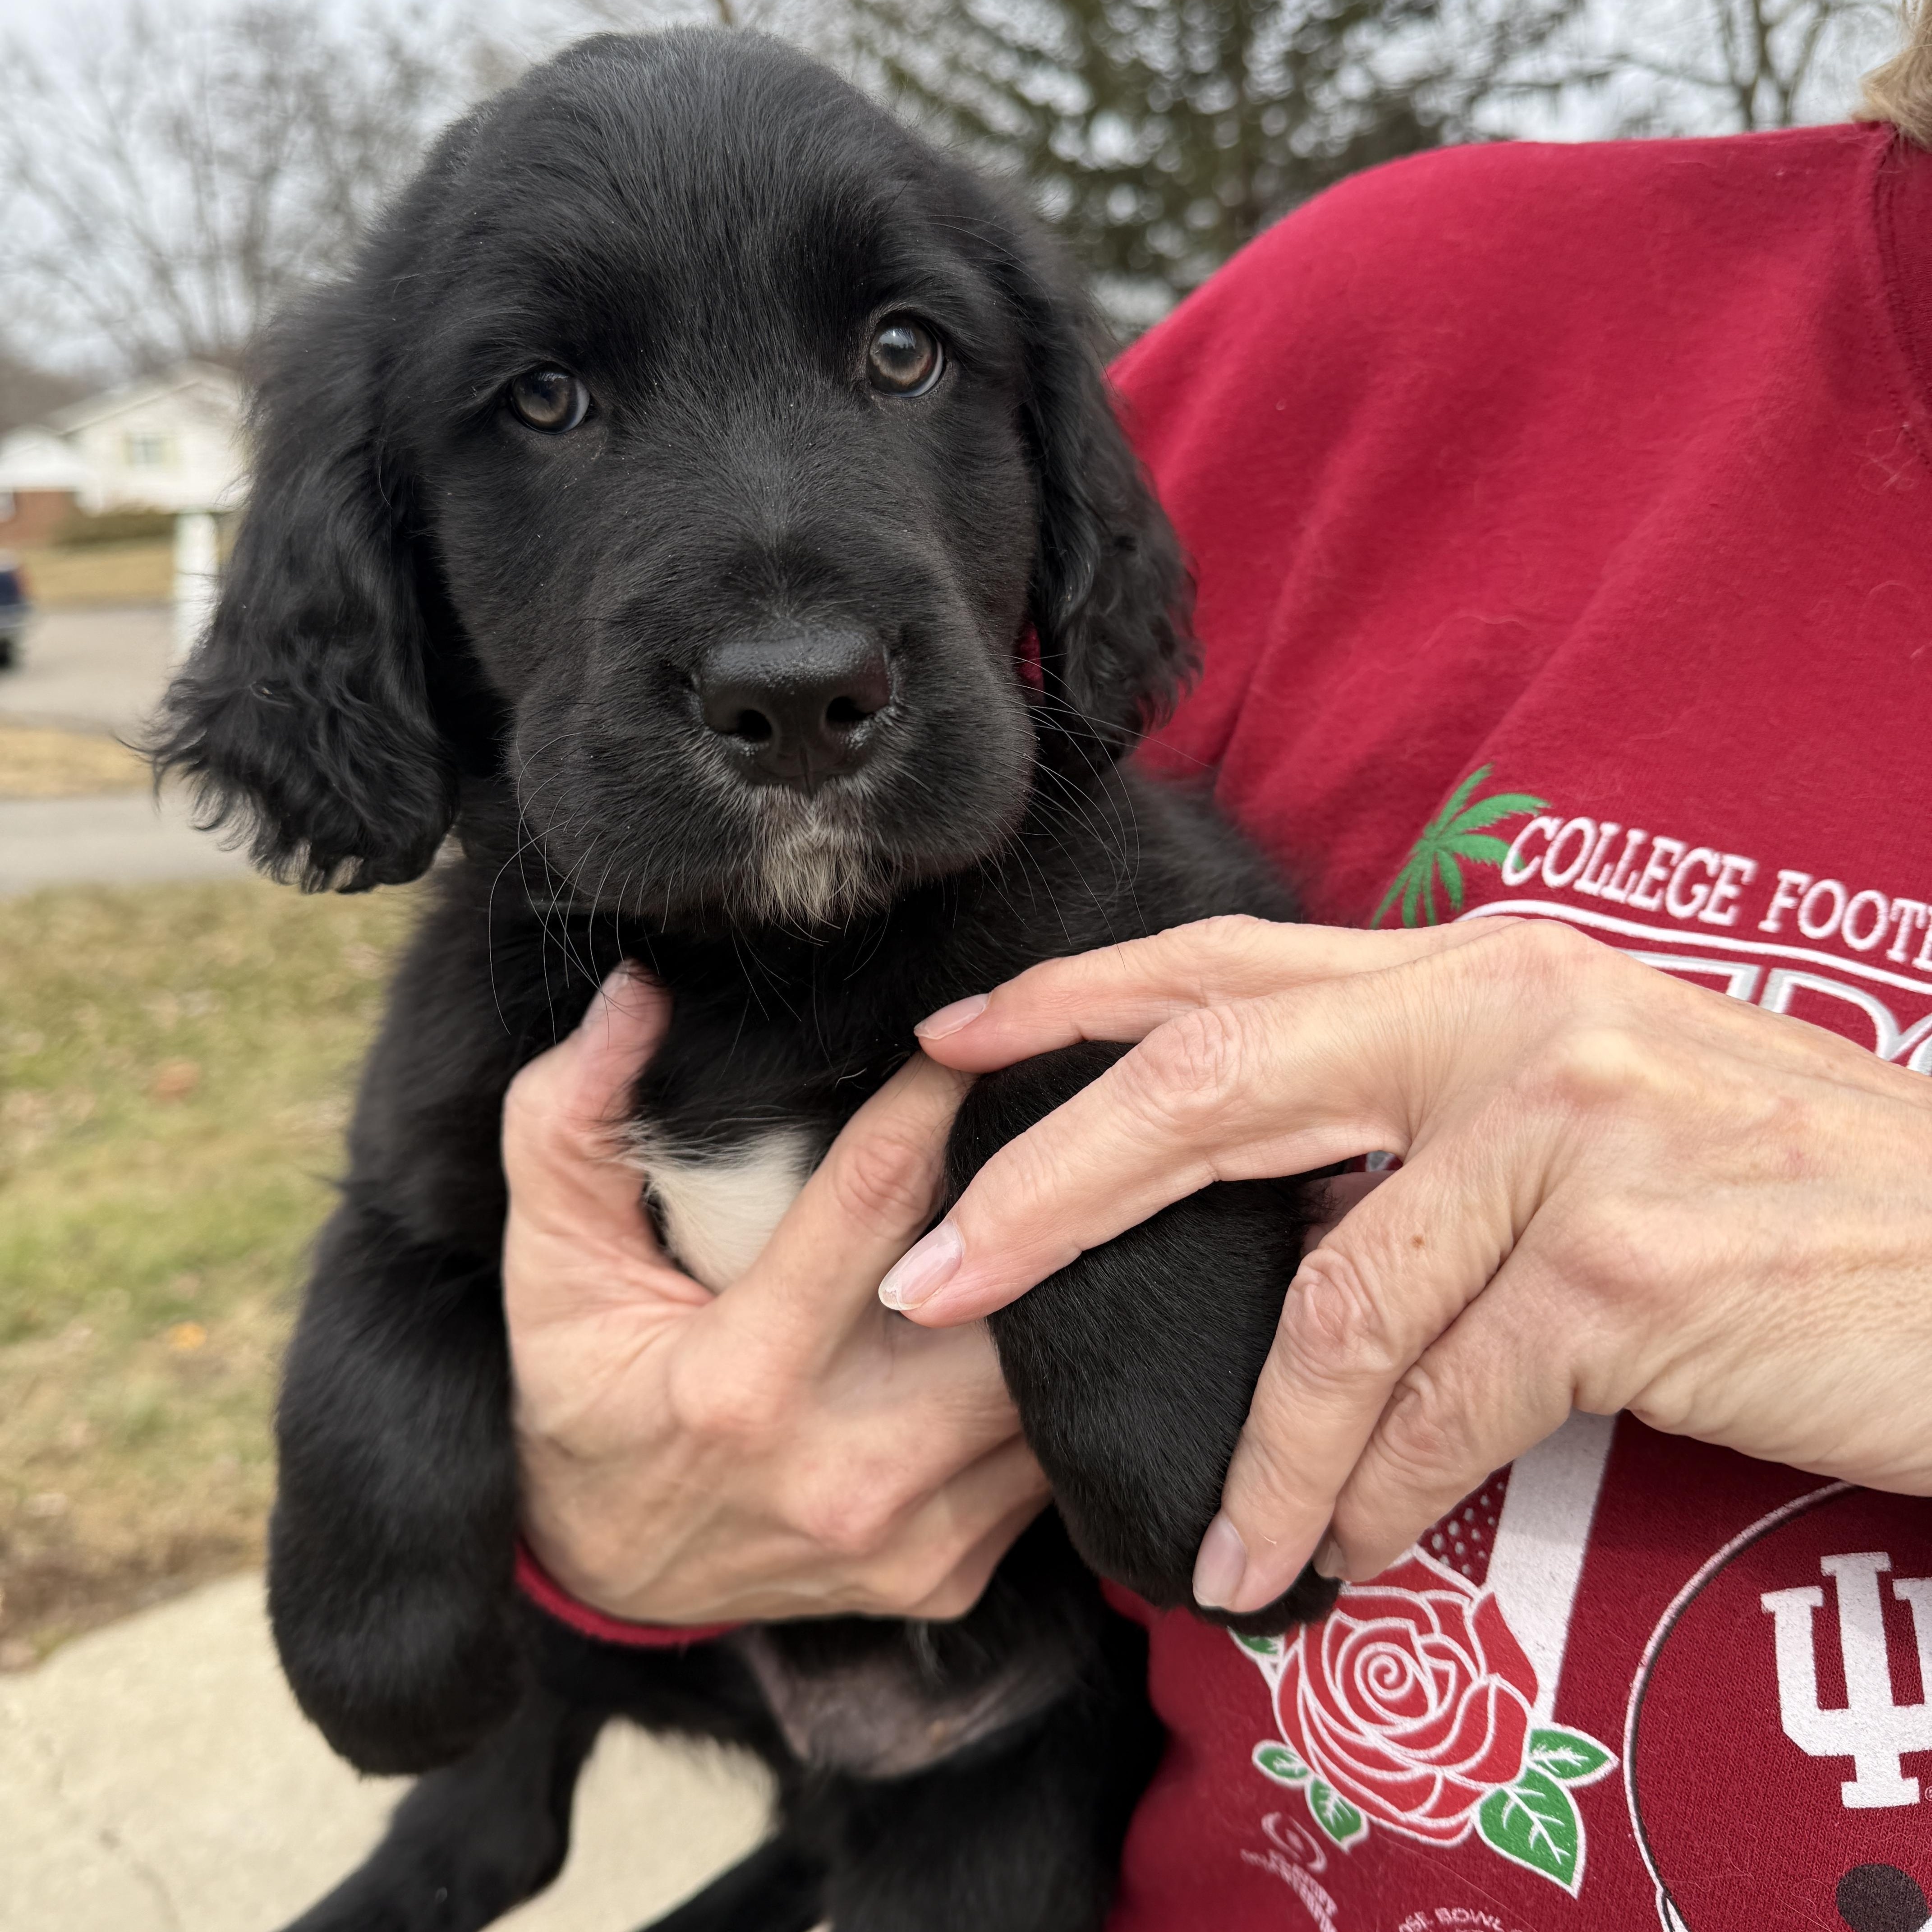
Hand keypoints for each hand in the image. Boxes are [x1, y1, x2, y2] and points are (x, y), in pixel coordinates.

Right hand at [504, 966, 1046, 1624]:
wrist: (605, 1576)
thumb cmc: (585, 1395)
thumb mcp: (552, 1266)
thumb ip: (571, 1126)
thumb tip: (635, 998)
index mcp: (743, 1382)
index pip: (878, 1199)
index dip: (934, 1101)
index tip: (972, 1041)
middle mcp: (846, 1470)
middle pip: (1003, 1301)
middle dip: (1032, 1207)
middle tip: (1047, 1128)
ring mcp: (912, 1536)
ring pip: (1043, 1386)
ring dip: (1051, 1297)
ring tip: (1049, 1222)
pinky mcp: (952, 1577)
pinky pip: (1040, 1461)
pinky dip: (1037, 1389)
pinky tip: (1015, 1330)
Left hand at [887, 915, 1931, 1615]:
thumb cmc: (1771, 1182)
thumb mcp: (1582, 1101)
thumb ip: (1419, 1123)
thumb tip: (1270, 1201)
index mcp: (1478, 970)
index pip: (1226, 963)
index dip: (1072, 1001)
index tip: (954, 1049)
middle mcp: (1503, 1017)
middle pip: (1207, 1086)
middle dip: (1049, 1190)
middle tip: (938, 1277)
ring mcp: (1564, 1132)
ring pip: (1331, 1302)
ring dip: (1261, 1449)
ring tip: (1227, 1542)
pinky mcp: (1622, 1264)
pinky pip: (1439, 1406)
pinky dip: (1378, 1495)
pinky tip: (1352, 1545)